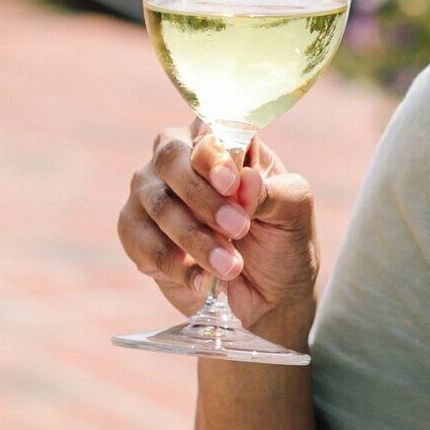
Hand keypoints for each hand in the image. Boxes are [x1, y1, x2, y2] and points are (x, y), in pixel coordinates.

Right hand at [118, 126, 318, 349]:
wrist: (268, 299)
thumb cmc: (281, 241)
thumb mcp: (293, 213)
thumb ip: (272, 192)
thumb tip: (245, 179)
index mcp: (221, 142)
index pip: (206, 130)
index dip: (213, 155)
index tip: (231, 183)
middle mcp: (179, 160)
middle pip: (170, 158)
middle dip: (202, 197)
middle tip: (238, 229)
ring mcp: (151, 194)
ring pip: (158, 203)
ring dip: (195, 238)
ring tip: (230, 267)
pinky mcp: (136, 234)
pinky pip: (141, 242)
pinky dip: (175, 264)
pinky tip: (202, 281)